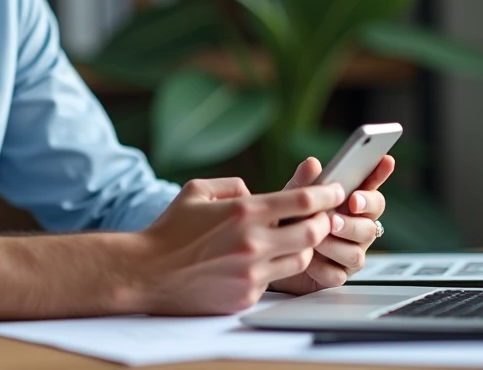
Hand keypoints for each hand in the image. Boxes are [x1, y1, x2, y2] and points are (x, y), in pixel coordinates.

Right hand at [132, 176, 345, 314]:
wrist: (147, 272)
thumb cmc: (170, 230)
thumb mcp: (198, 190)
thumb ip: (233, 185)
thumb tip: (255, 191)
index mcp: (243, 212)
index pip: (301, 200)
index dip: (325, 193)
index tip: (335, 190)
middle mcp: (252, 243)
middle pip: (312, 232)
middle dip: (323, 223)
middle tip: (321, 218)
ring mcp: (251, 273)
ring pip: (300, 260)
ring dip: (301, 248)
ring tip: (290, 240)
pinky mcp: (246, 295)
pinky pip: (274, 280)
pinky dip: (273, 269)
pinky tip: (258, 262)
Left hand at [267, 154, 393, 295]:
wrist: (272, 255)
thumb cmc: (288, 221)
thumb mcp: (292, 197)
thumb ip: (304, 183)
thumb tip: (312, 163)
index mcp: (350, 203)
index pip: (371, 188)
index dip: (380, 174)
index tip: (385, 160)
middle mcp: (356, 227)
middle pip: (370, 225)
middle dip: (354, 221)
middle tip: (334, 219)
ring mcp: (350, 252)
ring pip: (356, 252)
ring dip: (336, 245)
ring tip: (318, 239)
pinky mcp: (338, 275)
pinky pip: (338, 273)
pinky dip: (322, 266)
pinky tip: (310, 260)